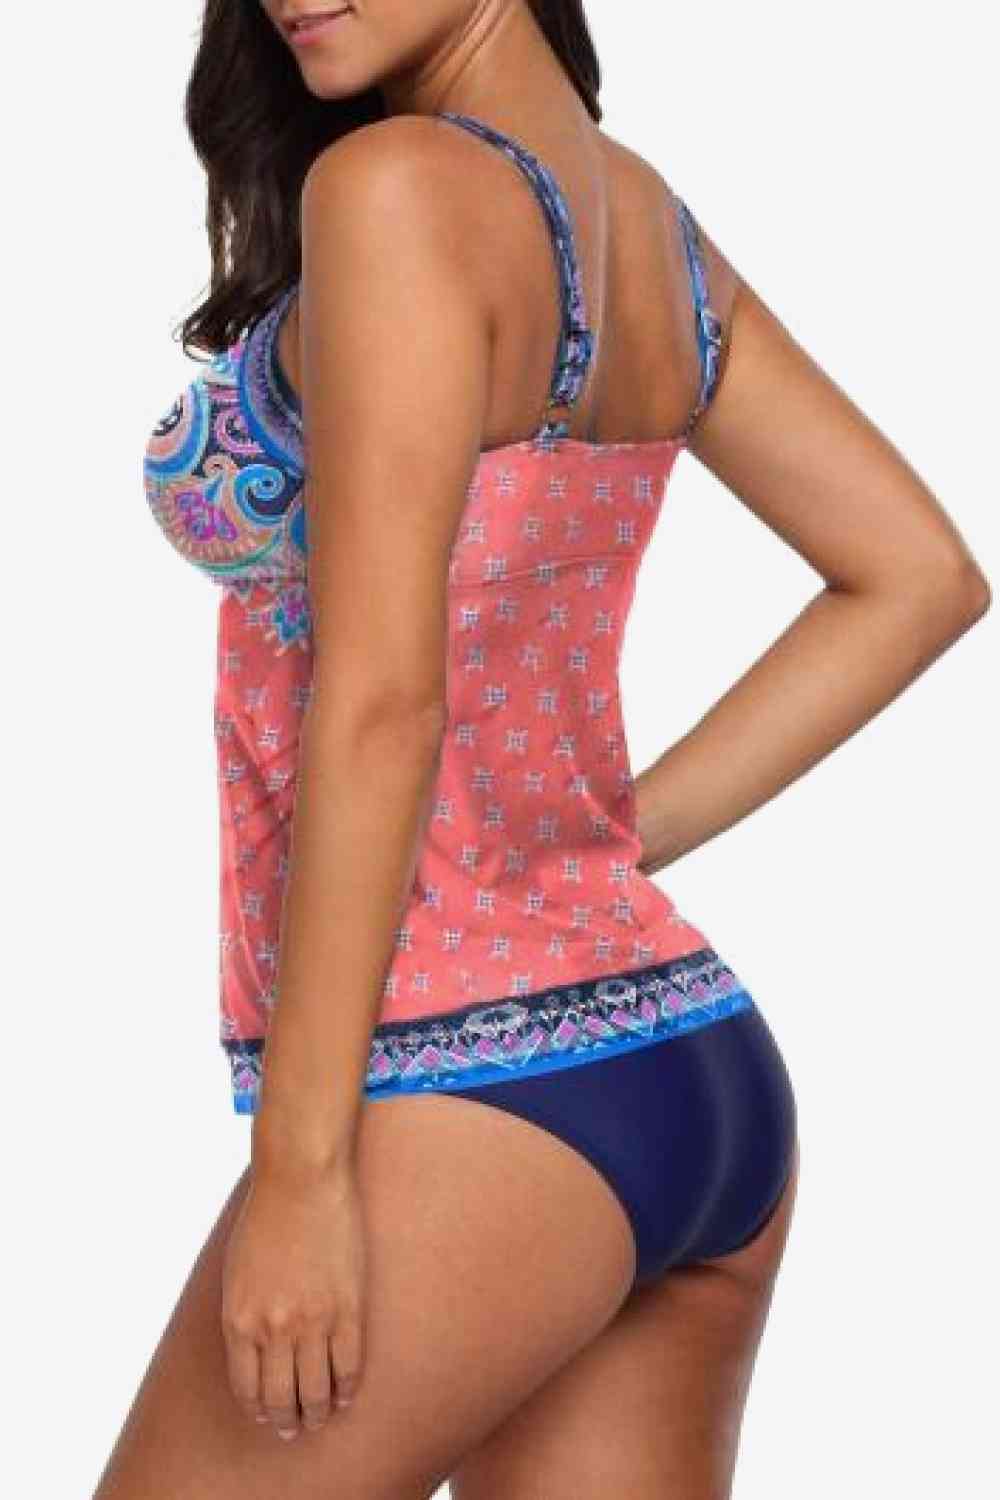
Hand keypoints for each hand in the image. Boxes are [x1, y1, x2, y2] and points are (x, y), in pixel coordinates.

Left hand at [220, 1161, 366, 1440]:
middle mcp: (273, 1328)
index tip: (268, 1417)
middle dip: (287, 1420)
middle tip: (294, 1427)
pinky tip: (346, 1394)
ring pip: (316, 1390)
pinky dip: (347, 1388)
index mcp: (239, 1320)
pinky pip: (349, 1364)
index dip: (259, 1410)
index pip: (247, 1388)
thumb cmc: (265, 1218)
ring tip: (321, 1416)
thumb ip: (243, 1315)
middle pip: (281, 1398)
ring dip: (318, 1411)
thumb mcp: (236, 1272)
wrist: (301, 1178)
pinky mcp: (347, 1307)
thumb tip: (255, 1353)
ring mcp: (313, 1320)